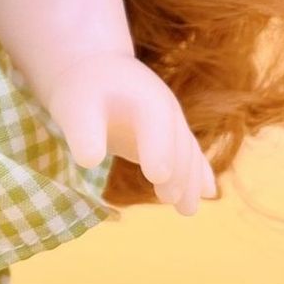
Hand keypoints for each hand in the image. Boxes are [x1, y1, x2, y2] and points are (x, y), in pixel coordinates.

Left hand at [40, 51, 215, 216]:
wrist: (95, 73)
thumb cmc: (82, 92)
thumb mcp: (76, 108)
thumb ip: (84, 133)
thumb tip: (89, 161)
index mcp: (144, 97)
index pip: (156, 123)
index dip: (159, 149)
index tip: (156, 177)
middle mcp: (166, 107)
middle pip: (178, 142)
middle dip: (177, 172)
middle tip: (170, 200)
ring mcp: (172, 121)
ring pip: (188, 152)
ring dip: (190, 180)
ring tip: (186, 210)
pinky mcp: (170, 135)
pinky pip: (190, 154)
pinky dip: (199, 172)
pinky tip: (207, 193)